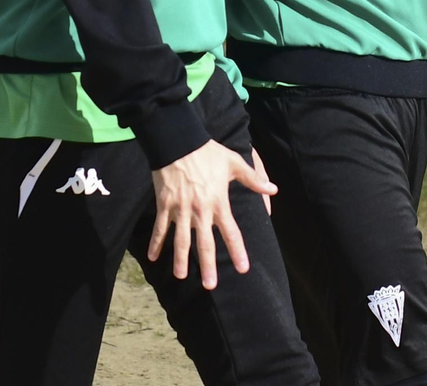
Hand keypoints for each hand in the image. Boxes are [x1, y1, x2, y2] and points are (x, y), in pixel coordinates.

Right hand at [147, 139, 277, 289]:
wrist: (178, 142)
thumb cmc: (208, 152)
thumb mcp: (233, 163)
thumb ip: (253, 179)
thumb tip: (273, 189)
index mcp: (219, 202)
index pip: (231, 232)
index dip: (237, 251)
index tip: (243, 268)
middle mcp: (200, 210)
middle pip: (205, 243)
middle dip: (208, 266)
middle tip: (210, 285)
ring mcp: (181, 209)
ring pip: (180, 240)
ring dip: (180, 259)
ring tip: (181, 276)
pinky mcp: (165, 204)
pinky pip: (160, 227)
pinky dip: (156, 242)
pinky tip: (152, 257)